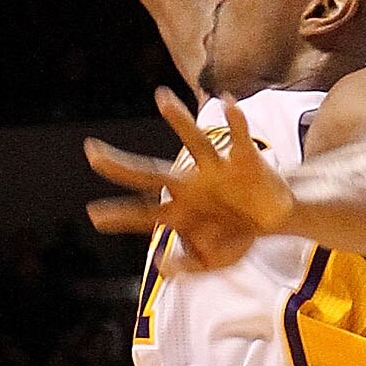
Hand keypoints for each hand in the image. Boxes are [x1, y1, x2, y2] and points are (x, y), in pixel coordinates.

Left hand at [86, 92, 299, 272]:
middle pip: (150, 173)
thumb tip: (160, 263)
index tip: (93, 215)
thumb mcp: (212, 262)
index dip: (120, 215)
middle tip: (90, 151)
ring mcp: (216, 169)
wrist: (275, 219)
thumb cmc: (236, 235)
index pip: (143, 212)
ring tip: (162, 99)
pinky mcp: (246, 159)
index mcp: (180, 210)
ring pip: (194, 142)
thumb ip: (186, 266)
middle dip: (121, 166)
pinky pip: (240, 137)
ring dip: (179, 121)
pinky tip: (228, 103)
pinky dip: (236, 120)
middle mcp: (191, 185)